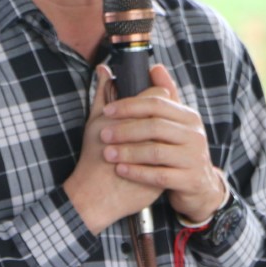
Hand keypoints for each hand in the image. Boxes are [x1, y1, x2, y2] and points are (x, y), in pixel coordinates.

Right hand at [64, 65, 163, 233]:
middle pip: (167, 115)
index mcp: (128, 119)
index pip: (155, 97)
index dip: (156, 96)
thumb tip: (104, 70)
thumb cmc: (92, 157)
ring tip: (164, 136)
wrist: (93, 196)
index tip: (154, 100)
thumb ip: (102, 94)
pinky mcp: (159, 176)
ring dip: (170, 135)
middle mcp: (143, 137)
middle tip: (161, 116)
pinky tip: (165, 154)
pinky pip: (172, 159)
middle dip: (165, 115)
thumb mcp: (95, 123)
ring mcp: (153, 158)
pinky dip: (170, 155)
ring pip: (173, 137)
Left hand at [100, 64, 226, 224]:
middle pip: (155, 126)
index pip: (157, 103)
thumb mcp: (174, 123)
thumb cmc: (179, 150)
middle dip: (125, 129)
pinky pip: (160, 175)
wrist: (199, 186)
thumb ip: (164, 96)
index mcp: (188, 117)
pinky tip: (121, 170)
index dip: (129, 105)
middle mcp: (195, 135)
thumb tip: (155, 66)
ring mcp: (194, 158)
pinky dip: (138, 172)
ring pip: (156, 151)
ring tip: (108, 154)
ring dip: (128, 152)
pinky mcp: (190, 180)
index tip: (107, 111)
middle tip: (103, 135)